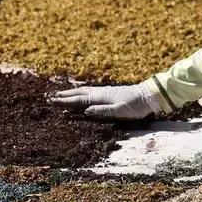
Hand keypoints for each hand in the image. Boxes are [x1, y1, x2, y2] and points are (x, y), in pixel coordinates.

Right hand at [48, 83, 164, 119]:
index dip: (65, 101)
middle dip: (65, 95)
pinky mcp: (111, 92)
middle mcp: (102, 92)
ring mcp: (107, 91)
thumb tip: (86, 110)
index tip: (52, 101)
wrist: (150, 96)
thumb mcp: (120, 111)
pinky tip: (83, 93)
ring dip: (73, 92)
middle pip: (80, 92)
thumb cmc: (136, 105)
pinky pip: (92, 91)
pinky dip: (83, 92)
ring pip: (85, 90)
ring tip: (63, 93)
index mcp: (101, 97)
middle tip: (51, 96)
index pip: (79, 99)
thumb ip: (103, 111)